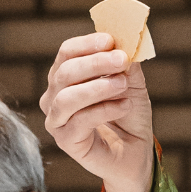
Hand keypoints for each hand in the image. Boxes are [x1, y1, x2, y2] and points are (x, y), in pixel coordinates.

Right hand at [41, 30, 153, 191]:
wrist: (136, 151)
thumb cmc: (129, 115)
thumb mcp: (131, 84)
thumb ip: (125, 65)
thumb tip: (123, 43)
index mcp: (66, 77)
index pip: (67, 53)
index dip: (87, 44)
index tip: (110, 40)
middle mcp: (54, 97)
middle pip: (65, 73)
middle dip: (95, 63)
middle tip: (122, 59)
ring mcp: (57, 120)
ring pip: (66, 98)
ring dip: (98, 87)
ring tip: (123, 84)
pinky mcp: (66, 141)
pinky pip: (80, 121)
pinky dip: (104, 110)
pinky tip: (125, 106)